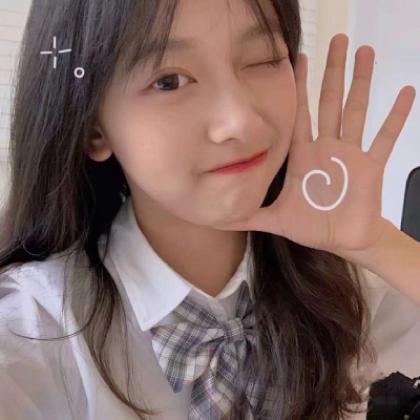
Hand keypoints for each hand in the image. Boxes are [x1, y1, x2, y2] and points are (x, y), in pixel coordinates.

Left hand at [214, 34, 415, 258]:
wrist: (342, 240)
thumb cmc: (311, 226)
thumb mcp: (276, 219)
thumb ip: (249, 215)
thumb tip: (219, 218)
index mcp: (303, 155)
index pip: (298, 115)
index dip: (297, 89)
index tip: (296, 60)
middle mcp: (326, 147)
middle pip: (328, 102)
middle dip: (331, 72)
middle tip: (336, 41)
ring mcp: (349, 153)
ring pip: (356, 111)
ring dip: (361, 82)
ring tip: (365, 52)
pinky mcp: (370, 165)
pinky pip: (385, 137)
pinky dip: (395, 117)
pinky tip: (406, 93)